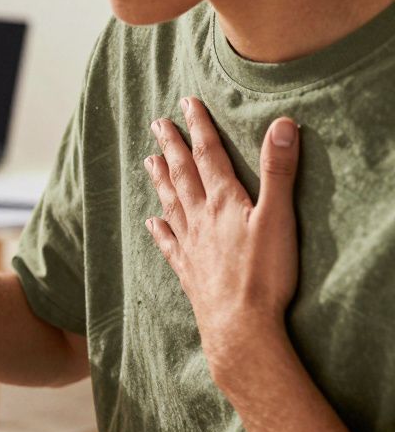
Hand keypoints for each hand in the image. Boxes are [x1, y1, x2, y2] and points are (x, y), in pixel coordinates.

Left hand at [144, 97, 299, 374]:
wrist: (240, 326)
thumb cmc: (263, 274)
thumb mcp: (278, 217)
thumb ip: (280, 171)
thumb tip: (282, 124)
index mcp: (224, 203)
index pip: (208, 156)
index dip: (198, 128)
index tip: (186, 105)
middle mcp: (200, 220)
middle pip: (183, 175)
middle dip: (172, 147)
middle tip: (158, 125)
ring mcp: (191, 246)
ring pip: (171, 204)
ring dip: (161, 180)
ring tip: (149, 161)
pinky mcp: (189, 272)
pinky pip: (169, 245)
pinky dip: (160, 230)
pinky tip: (151, 223)